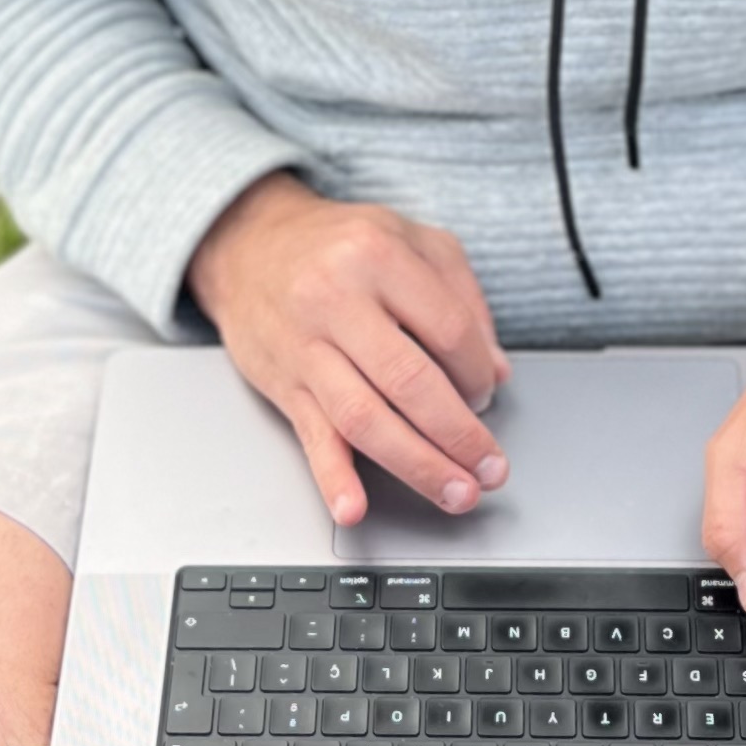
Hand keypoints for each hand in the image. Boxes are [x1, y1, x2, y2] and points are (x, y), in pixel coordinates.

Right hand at [189, 173, 509, 529]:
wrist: (249, 244)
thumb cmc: (337, 245)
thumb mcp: (411, 239)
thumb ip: (462, 296)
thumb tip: (496, 370)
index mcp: (379, 257)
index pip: (449, 330)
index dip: (479, 372)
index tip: (487, 394)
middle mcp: (337, 300)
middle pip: (410, 382)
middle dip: (460, 434)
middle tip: (490, 467)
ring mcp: (305, 346)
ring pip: (365, 418)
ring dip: (417, 464)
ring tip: (456, 491)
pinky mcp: (282, 383)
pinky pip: (311, 436)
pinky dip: (332, 477)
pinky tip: (354, 506)